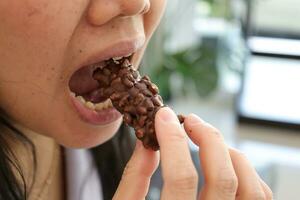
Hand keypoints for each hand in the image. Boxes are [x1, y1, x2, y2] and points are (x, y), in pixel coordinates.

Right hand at [113, 107, 272, 199]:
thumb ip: (134, 178)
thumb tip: (147, 140)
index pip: (181, 178)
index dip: (172, 140)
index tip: (163, 116)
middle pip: (224, 178)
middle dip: (208, 138)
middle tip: (189, 120)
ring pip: (250, 188)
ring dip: (230, 152)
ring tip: (207, 137)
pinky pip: (258, 197)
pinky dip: (246, 171)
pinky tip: (226, 160)